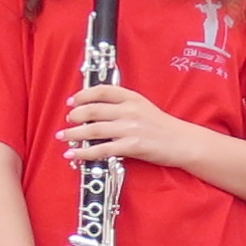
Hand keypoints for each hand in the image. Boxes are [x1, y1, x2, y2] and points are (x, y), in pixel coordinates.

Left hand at [59, 82, 189, 171]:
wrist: (183, 142)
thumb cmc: (163, 127)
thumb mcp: (144, 108)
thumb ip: (124, 106)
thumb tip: (98, 110)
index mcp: (132, 98)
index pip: (102, 91)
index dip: (83, 95)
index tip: (72, 101)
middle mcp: (130, 110)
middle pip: (93, 110)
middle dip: (75, 116)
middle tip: (66, 121)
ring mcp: (130, 128)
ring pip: (93, 130)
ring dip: (74, 134)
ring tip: (62, 137)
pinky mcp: (132, 146)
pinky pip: (102, 149)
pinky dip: (84, 152)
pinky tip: (74, 154)